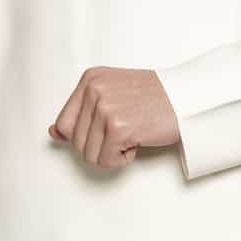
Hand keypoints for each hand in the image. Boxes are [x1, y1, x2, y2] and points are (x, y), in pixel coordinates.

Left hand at [49, 67, 179, 167]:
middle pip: (76, 143)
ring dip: (111, 153)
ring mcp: (106, 108)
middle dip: (100, 146)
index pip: (64, 123)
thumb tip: (54, 134)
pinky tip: (137, 142)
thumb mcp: (113, 93)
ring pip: (88, 155)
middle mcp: (94, 90)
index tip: (101, 134)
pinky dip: (122, 159)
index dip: (81, 137)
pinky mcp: (118, 127)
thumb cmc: (155, 97)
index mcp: (90, 79)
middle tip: (124, 133)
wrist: (187, 98)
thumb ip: (82, 112)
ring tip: (132, 135)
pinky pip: (106, 161)